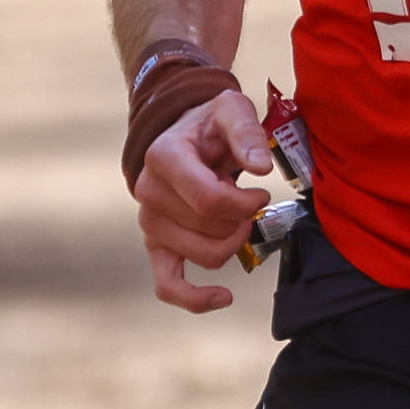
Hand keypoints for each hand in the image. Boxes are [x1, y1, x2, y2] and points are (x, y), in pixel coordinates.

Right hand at [133, 85, 277, 313]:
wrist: (184, 136)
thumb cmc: (211, 126)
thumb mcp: (232, 110)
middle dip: (241, 219)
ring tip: (233, 218)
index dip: (245, 205)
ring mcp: (150, 222)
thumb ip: (247, 132)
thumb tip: (260, 167)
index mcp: (164, 158)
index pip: (210, 201)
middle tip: (246, 200)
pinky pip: (168, 284)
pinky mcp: (155, 245)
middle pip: (211, 230)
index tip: (261, 195)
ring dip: (232, 242)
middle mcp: (148, 192)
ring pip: (205, 255)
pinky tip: (222, 297)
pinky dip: (194, 298)